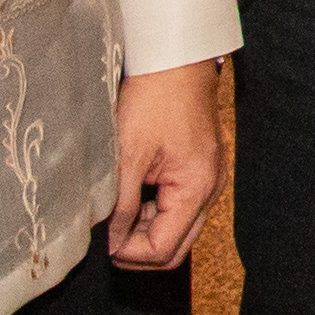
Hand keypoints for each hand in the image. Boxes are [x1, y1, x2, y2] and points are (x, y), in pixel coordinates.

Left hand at [107, 61, 223, 267]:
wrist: (177, 60)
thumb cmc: (155, 99)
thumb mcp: (129, 154)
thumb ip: (122, 204)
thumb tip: (111, 242)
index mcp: (196, 189)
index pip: (165, 249)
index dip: (130, 253)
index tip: (103, 243)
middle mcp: (210, 190)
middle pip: (177, 248)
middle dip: (140, 250)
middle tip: (109, 238)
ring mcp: (209, 180)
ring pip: (180, 229)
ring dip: (148, 231)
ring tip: (118, 213)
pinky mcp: (202, 170)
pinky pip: (182, 207)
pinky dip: (157, 212)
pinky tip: (135, 196)